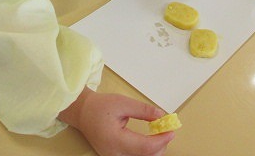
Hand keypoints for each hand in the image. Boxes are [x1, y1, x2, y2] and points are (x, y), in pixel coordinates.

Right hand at [59, 88, 174, 155]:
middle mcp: (114, 154)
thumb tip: (162, 116)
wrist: (83, 112)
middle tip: (166, 130)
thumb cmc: (99, 106)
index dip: (161, 140)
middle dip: (160, 145)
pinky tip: (150, 140)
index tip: (172, 131)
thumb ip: (143, 110)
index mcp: (115, 140)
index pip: (145, 147)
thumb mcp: (123, 103)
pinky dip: (145, 151)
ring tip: (158, 134)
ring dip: (154, 149)